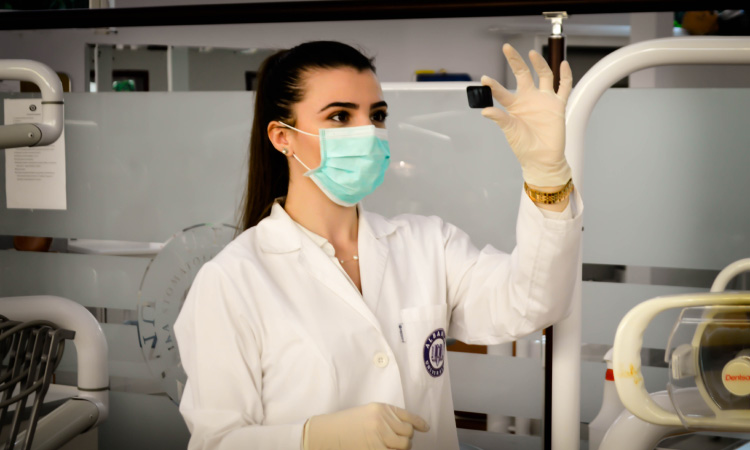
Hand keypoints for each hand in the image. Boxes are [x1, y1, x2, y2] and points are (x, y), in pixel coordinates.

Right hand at [303, 402, 429, 449]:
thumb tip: (404, 429)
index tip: (425, 428)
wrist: (328, 433)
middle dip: (406, 438)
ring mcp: (380, 436)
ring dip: (401, 448)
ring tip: (391, 447)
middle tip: (398, 441)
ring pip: (404, 445)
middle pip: (408, 432)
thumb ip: (385, 417)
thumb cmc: (346, 423)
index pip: (407, 415)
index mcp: (381, 408)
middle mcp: (383, 420)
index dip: (419, 423)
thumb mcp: (367, 413)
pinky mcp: (376, 449)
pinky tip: (386, 449)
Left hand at [481, 43, 572, 186]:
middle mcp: (529, 99)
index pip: (502, 91)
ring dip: (539, 64)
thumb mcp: (510, 131)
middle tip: (507, 48)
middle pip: (523, 74)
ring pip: (543, 75)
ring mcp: (544, 100)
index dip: (493, 85)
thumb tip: (485, 110)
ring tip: (532, 54)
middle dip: (515, 61)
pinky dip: (565, 75)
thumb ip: (500, 118)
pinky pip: (563, 87)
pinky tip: (563, 64)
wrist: (543, 159)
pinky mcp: (558, 105)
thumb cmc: (524, 146)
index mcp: (514, 106)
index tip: (484, 79)